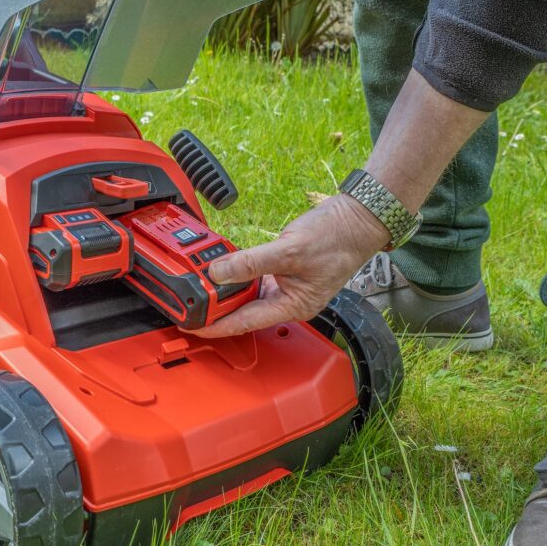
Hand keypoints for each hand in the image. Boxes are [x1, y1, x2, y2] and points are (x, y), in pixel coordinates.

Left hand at [189, 195, 389, 336]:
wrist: (357, 219)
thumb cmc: (337, 238)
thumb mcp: (288, 250)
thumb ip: (250, 263)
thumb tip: (218, 272)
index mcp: (293, 307)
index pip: (245, 322)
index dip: (216, 326)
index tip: (192, 327)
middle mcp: (289, 302)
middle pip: (244, 312)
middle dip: (216, 309)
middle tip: (188, 304)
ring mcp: (287, 288)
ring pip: (248, 296)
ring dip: (226, 291)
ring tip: (200, 287)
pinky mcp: (284, 273)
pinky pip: (255, 279)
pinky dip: (238, 275)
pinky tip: (223, 269)